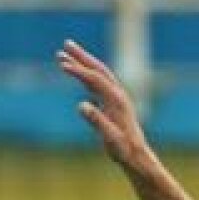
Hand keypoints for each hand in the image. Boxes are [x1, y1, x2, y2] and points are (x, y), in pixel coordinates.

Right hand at [57, 39, 149, 171]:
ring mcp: (116, 98)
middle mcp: (118, 95)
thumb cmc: (123, 149)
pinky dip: (86, 76)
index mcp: (117, 100)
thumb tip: (81, 105)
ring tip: (64, 55)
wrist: (136, 156)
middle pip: (98, 69)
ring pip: (97, 75)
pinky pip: (98, 84)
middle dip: (82, 56)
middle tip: (66, 44)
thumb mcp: (110, 138)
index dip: (79, 71)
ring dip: (82, 63)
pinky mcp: (113, 103)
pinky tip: (77, 74)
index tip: (62, 64)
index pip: (95, 79)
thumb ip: (97, 121)